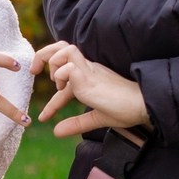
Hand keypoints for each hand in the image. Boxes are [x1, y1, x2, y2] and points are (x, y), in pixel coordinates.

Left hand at [32, 41, 150, 137]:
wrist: (143, 107)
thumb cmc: (126, 110)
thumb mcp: (96, 119)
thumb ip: (77, 123)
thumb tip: (56, 132)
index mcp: (90, 76)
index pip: (64, 75)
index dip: (52, 98)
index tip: (44, 118)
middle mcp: (89, 69)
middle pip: (63, 47)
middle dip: (44, 55)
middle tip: (35, 72)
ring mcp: (89, 71)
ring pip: (65, 49)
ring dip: (53, 63)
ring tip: (56, 84)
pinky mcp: (90, 78)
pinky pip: (69, 67)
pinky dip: (61, 75)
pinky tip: (64, 89)